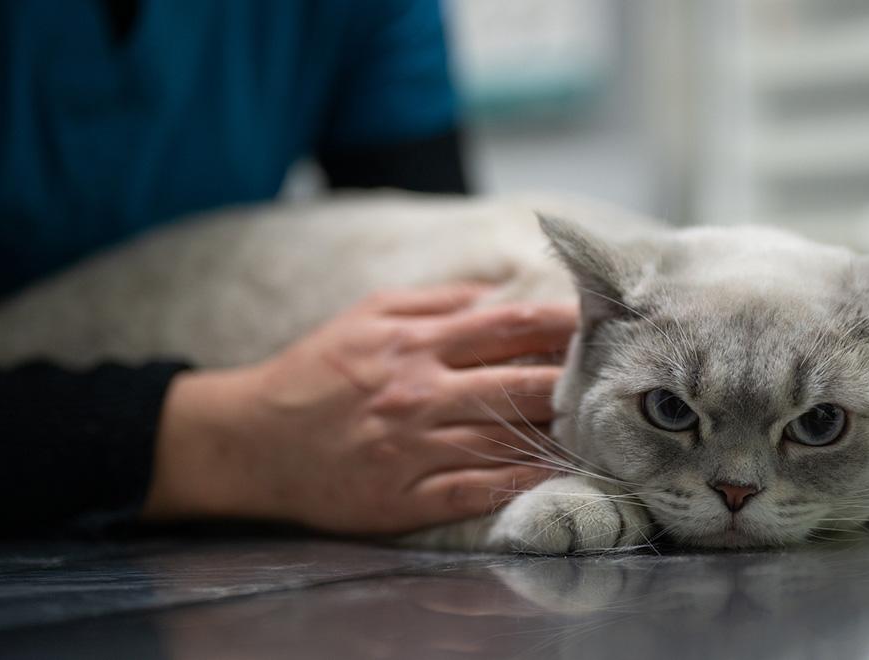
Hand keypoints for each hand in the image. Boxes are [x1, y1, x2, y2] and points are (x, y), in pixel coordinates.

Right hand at [142, 284, 575, 533]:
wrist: (252, 442)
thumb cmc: (311, 372)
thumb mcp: (364, 316)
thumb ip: (431, 302)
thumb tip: (493, 293)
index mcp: (413, 344)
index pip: (505, 326)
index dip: (559, 323)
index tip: (597, 322)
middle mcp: (419, 394)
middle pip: (520, 383)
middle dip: (573, 380)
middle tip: (616, 379)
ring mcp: (414, 448)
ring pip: (505, 438)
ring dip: (557, 433)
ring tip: (601, 428)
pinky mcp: (406, 496)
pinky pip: (476, 489)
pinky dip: (518, 482)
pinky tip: (553, 475)